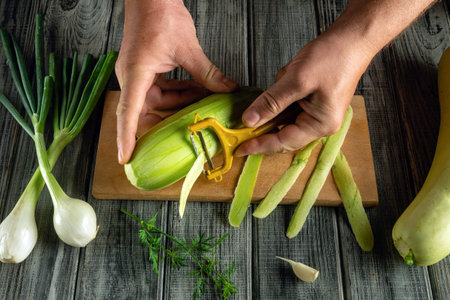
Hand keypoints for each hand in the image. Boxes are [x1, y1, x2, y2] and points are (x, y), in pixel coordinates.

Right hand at [116, 0, 237, 163]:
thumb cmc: (160, 14)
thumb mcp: (188, 48)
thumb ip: (207, 73)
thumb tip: (226, 90)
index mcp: (136, 74)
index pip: (128, 113)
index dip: (126, 138)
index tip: (126, 158)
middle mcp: (133, 77)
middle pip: (146, 111)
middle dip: (167, 120)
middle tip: (187, 130)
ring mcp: (138, 74)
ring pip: (157, 101)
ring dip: (178, 104)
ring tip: (200, 101)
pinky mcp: (146, 69)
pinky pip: (161, 89)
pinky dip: (177, 92)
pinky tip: (195, 90)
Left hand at [235, 32, 373, 155]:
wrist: (352, 38)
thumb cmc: (333, 57)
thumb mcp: (297, 80)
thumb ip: (271, 102)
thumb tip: (249, 121)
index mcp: (320, 125)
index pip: (283, 142)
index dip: (259, 145)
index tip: (240, 149)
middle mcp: (319, 124)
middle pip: (283, 133)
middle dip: (266, 121)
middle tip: (242, 123)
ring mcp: (316, 113)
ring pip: (283, 116)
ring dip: (277, 99)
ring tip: (286, 77)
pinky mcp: (311, 101)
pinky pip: (289, 103)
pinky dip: (282, 92)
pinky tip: (289, 74)